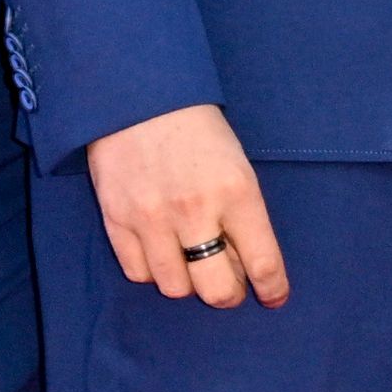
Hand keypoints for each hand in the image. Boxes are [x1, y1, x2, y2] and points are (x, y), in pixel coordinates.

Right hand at [88, 103, 286, 309]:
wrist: (138, 95)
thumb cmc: (197, 130)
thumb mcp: (237, 165)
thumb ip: (243, 215)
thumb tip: (244, 266)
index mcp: (236, 192)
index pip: (262, 263)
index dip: (272, 289)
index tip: (274, 297)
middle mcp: (195, 210)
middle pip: (216, 290)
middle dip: (228, 294)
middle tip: (228, 283)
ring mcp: (152, 218)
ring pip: (175, 288)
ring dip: (188, 283)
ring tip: (190, 263)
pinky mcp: (117, 218)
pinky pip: (138, 272)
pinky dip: (153, 270)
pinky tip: (161, 252)